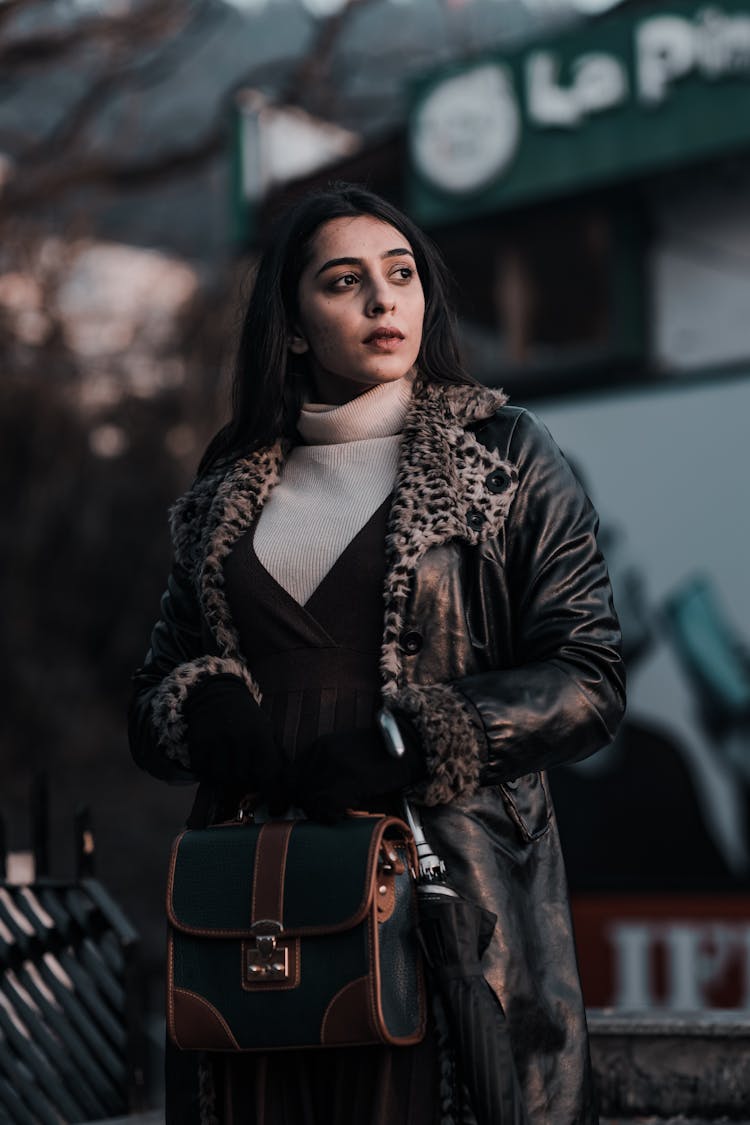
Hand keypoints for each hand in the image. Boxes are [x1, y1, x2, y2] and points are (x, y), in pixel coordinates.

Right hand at [184, 675, 285, 807]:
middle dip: (248, 784)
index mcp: (259, 736)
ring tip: (232, 770)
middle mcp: (238, 740)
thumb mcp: (266, 731)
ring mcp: (216, 742)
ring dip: (228, 781)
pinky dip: (210, 775)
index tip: (276, 808)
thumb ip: (275, 757)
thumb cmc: (247, 718)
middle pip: (243, 780)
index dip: (275, 796)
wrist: (217, 693)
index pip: (269, 775)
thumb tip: (289, 787)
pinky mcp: (198, 745)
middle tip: (250, 780)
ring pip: (222, 780)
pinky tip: (216, 764)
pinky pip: (204, 773)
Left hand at [291, 718, 423, 821]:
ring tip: (339, 812)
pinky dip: (334, 816)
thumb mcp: (345, 754)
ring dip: (322, 812)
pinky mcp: (350, 779)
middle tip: (325, 813)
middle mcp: (322, 754)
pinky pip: (327, 807)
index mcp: (319, 746)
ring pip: (311, 801)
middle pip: (298, 790)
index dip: (296, 794)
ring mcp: (335, 765)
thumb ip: (324, 769)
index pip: (290, 776)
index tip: (302, 805)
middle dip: (308, 806)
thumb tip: (306, 796)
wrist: (409, 746)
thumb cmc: (380, 755)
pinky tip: (347, 812)